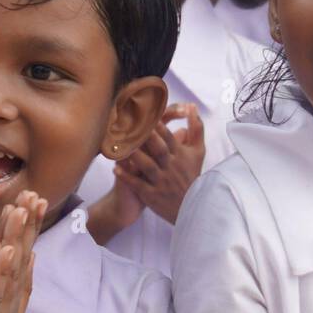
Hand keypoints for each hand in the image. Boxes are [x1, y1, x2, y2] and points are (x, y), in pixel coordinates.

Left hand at [113, 104, 206, 223]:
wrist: (191, 206)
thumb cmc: (191, 174)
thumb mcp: (198, 151)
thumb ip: (196, 128)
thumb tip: (192, 106)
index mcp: (180, 155)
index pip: (169, 137)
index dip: (158, 126)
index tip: (146, 114)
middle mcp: (171, 167)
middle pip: (158, 149)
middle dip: (146, 136)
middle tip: (131, 124)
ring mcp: (161, 181)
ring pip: (147, 166)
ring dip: (134, 155)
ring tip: (120, 145)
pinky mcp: (152, 195)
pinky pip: (138, 185)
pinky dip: (127, 176)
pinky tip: (115, 168)